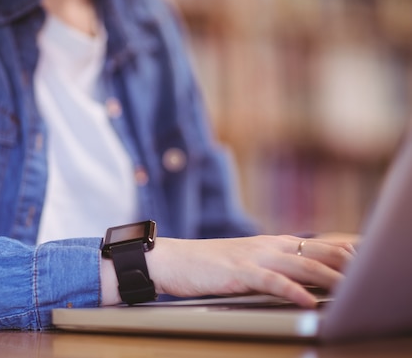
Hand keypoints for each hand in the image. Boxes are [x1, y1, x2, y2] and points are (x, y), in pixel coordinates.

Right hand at [101, 235, 355, 306]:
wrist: (171, 259)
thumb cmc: (208, 265)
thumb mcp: (246, 262)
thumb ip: (274, 265)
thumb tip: (302, 277)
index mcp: (272, 243)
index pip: (319, 241)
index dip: (348, 247)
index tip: (370, 254)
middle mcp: (268, 246)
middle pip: (318, 249)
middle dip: (349, 260)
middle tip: (372, 268)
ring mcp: (253, 257)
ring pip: (300, 264)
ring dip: (329, 276)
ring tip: (352, 288)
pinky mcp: (237, 272)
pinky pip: (270, 281)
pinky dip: (292, 291)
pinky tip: (307, 301)